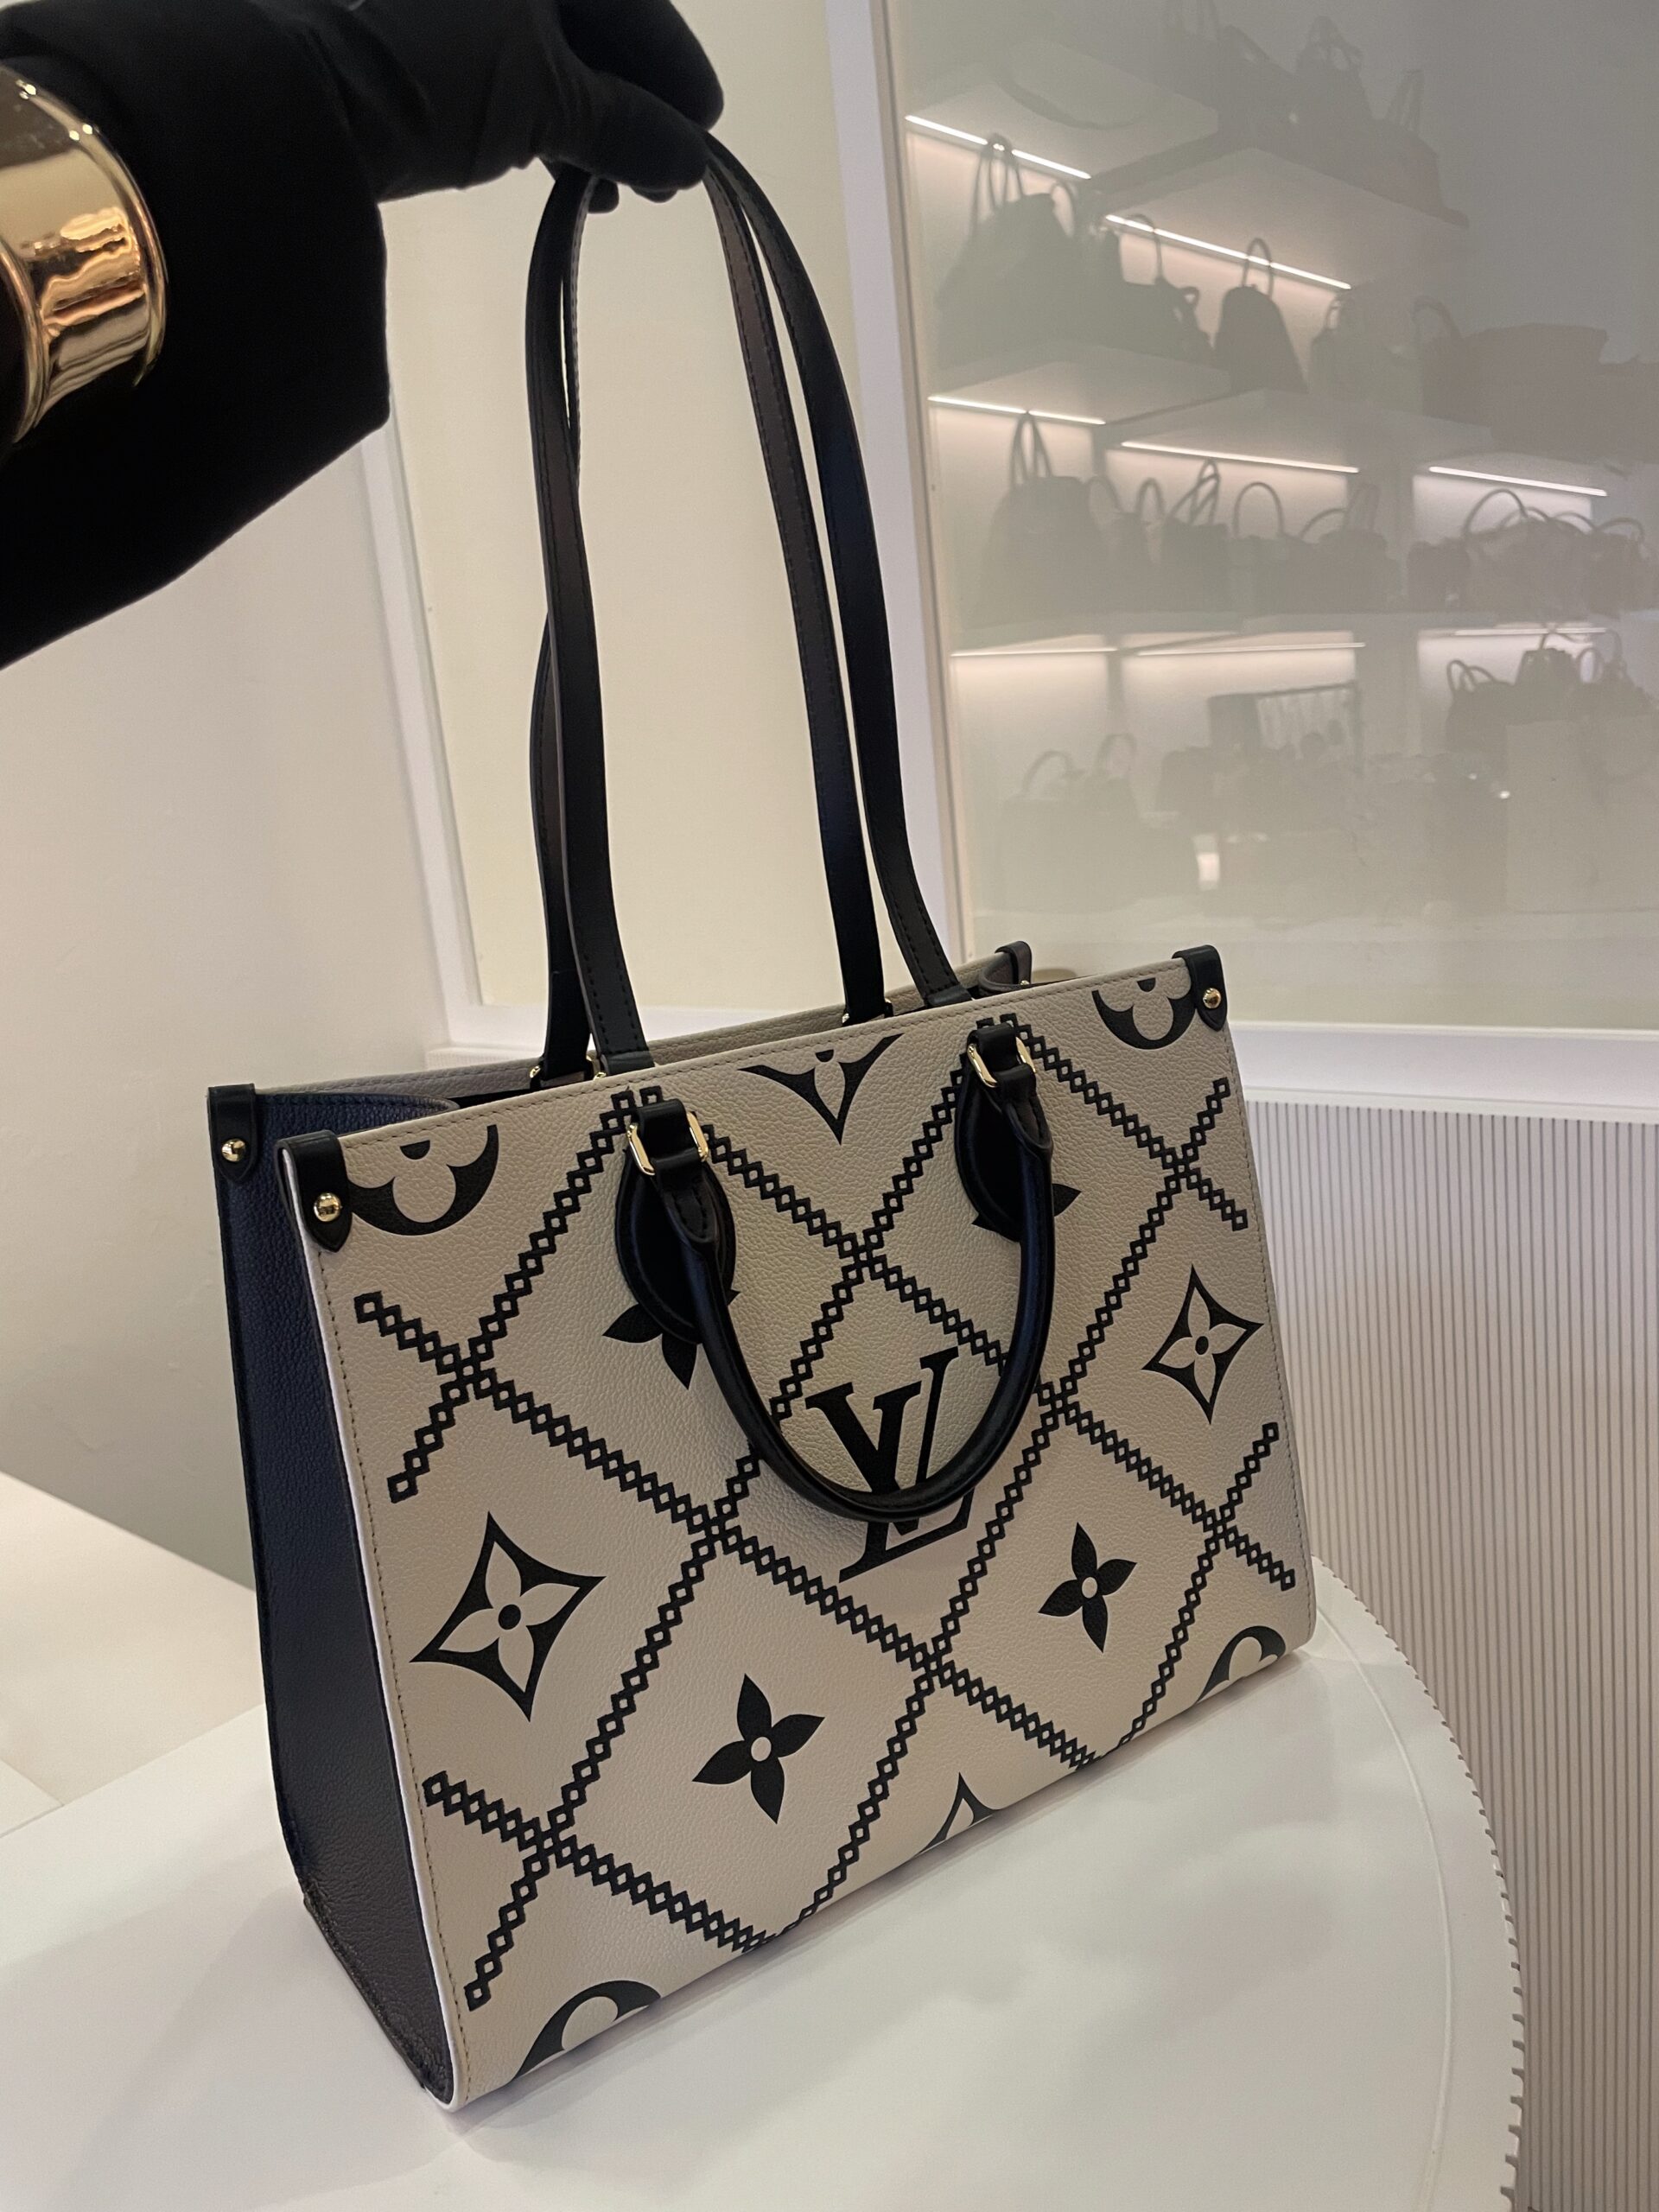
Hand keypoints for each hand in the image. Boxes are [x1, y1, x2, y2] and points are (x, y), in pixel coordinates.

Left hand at [257, 0, 721, 202]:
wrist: (285, 96)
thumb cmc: (431, 73)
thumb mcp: (547, 103)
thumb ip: (629, 126)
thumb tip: (689, 160)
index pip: (629, 0)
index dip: (673, 69)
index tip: (703, 133)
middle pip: (579, 18)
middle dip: (623, 99)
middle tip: (654, 178)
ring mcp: (429, 3)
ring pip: (531, 37)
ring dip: (576, 111)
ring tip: (598, 189)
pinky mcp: (388, 23)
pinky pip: (482, 49)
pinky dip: (521, 101)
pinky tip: (541, 159)